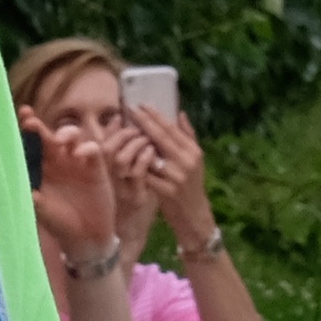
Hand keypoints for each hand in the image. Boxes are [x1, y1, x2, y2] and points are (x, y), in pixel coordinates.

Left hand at [25, 113, 121, 255]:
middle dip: (41, 127)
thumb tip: (26, 193)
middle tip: (32, 124)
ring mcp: (78, 163)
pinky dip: (87, 148)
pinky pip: (93, 150)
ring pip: (73, 137)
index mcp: (42, 169)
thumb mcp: (45, 214)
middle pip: (50, 137)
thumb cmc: (61, 224)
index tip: (20, 119)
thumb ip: (36, 202)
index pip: (33, 146)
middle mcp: (59, 161)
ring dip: (66, 133)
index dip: (27, 132)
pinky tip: (80, 154)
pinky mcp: (96, 168)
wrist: (87, 238)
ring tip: (60, 141)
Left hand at [126, 104, 213, 244]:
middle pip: (161, 138)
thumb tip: (180, 113)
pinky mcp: (166, 191)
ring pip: (151, 155)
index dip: (155, 116)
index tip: (142, 105)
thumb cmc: (191, 185)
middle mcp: (186, 162)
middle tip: (130, 110)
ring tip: (125, 132)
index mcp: (193, 152)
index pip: (172, 129)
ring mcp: (176, 177)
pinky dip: (136, 165)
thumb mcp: (195, 160)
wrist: (193, 215)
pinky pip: (147, 174)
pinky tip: (125, 157)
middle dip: (144, 123)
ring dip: (137, 144)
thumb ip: (188, 136)